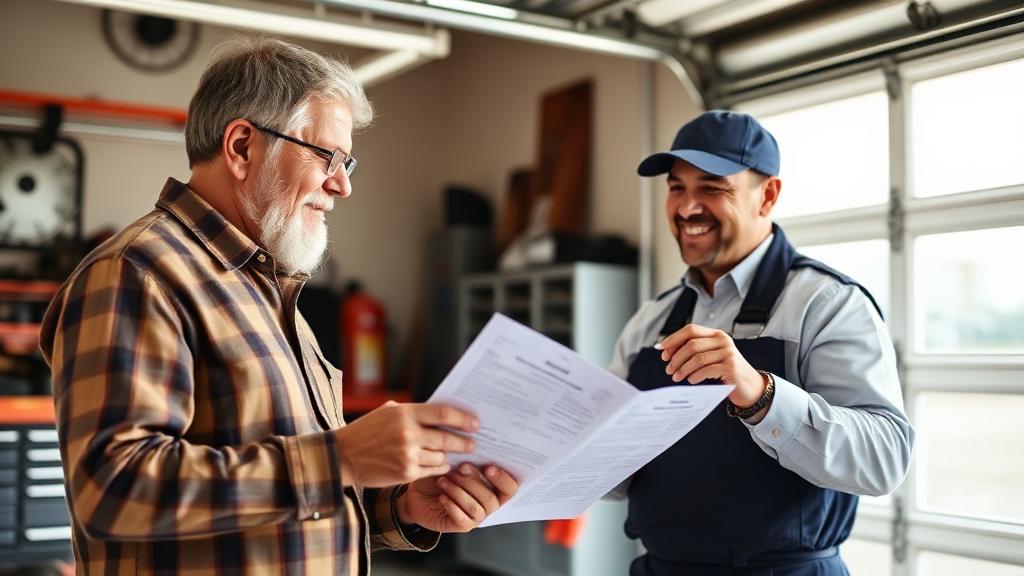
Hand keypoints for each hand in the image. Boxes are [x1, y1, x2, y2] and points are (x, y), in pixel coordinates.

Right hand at [336, 402, 478, 487]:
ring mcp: (407, 455)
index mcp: (404, 413)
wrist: (342, 456)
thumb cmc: (365, 431)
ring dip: (448, 457)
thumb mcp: (386, 412)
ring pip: (441, 457)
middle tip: (472, 443)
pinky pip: (432, 471)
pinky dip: (439, 468)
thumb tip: (439, 413)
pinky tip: (441, 465)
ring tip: (451, 455)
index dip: (462, 418)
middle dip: (463, 442)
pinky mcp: (405, 473)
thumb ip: (411, 412)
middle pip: (447, 438)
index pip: (443, 413)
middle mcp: (408, 433)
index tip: (475, 423)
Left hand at [400, 463, 518, 532]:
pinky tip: (442, 496)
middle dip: (474, 482)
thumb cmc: (441, 475)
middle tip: (460, 468)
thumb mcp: (454, 463)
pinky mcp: (461, 526)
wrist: (418, 494)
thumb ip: (468, 459)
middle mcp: (489, 504)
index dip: (502, 479)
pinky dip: (452, 505)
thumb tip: (474, 446)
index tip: (488, 467)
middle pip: (491, 499)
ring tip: (443, 481)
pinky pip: (462, 519)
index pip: (510, 488)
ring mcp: (476, 517)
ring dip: (459, 492)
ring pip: (476, 508)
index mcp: (494, 488)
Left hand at [657, 324, 765, 408]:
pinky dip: (695, 376)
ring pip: (697, 358)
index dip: (674, 338)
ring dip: (683, 369)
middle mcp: (723, 340)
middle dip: (676, 357)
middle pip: (691, 344)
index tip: (661, 349)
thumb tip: (666, 351)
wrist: (750, 386)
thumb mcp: (711, 356)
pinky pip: (706, 370)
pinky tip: (690, 381)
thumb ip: (694, 351)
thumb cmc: (725, 371)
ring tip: (676, 377)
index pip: (691, 329)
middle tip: (668, 369)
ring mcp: (728, 353)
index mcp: (716, 334)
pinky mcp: (731, 367)